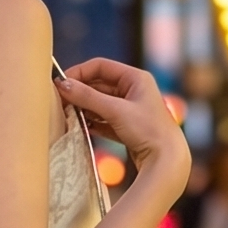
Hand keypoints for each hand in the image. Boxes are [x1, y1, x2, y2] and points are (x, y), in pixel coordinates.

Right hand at [56, 59, 189, 195]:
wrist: (167, 160)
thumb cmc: (147, 130)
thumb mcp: (115, 110)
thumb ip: (87, 97)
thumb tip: (62, 85)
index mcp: (136, 78)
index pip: (101, 66)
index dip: (79, 72)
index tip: (61, 84)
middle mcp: (134, 90)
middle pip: (98, 85)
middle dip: (80, 93)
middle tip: (60, 103)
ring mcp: (130, 109)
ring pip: (99, 103)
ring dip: (84, 108)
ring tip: (68, 115)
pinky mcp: (127, 127)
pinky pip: (104, 119)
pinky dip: (92, 122)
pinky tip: (81, 127)